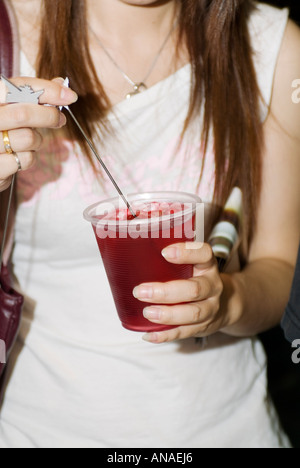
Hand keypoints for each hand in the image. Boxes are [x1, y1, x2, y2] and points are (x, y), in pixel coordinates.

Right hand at [0, 76, 77, 190]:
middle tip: (60, 120)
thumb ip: (33, 97)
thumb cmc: (2, 132)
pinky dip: (28, 158)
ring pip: (27, 138)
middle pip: (23, 114)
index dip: (46, 90)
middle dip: (49, 116)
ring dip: (37, 141)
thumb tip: (61, 83)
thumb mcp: (13, 110)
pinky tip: (18, 156)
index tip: (69, 95)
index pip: (16, 87)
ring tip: (30, 141)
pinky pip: (24, 159)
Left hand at [133, 242, 225, 342]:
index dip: (186, 253)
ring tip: (147, 312)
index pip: (203, 254)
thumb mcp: (191, 264)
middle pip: (195, 289)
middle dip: (166, 292)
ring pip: (192, 313)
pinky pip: (184, 333)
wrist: (225, 303)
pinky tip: (148, 334)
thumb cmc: (195, 278)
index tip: (165, 253)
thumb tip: (126, 255)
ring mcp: (210, 308)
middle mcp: (212, 286)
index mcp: (207, 265)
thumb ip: (168, 260)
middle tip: (141, 291)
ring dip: (168, 314)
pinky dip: (165, 335)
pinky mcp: (202, 327)